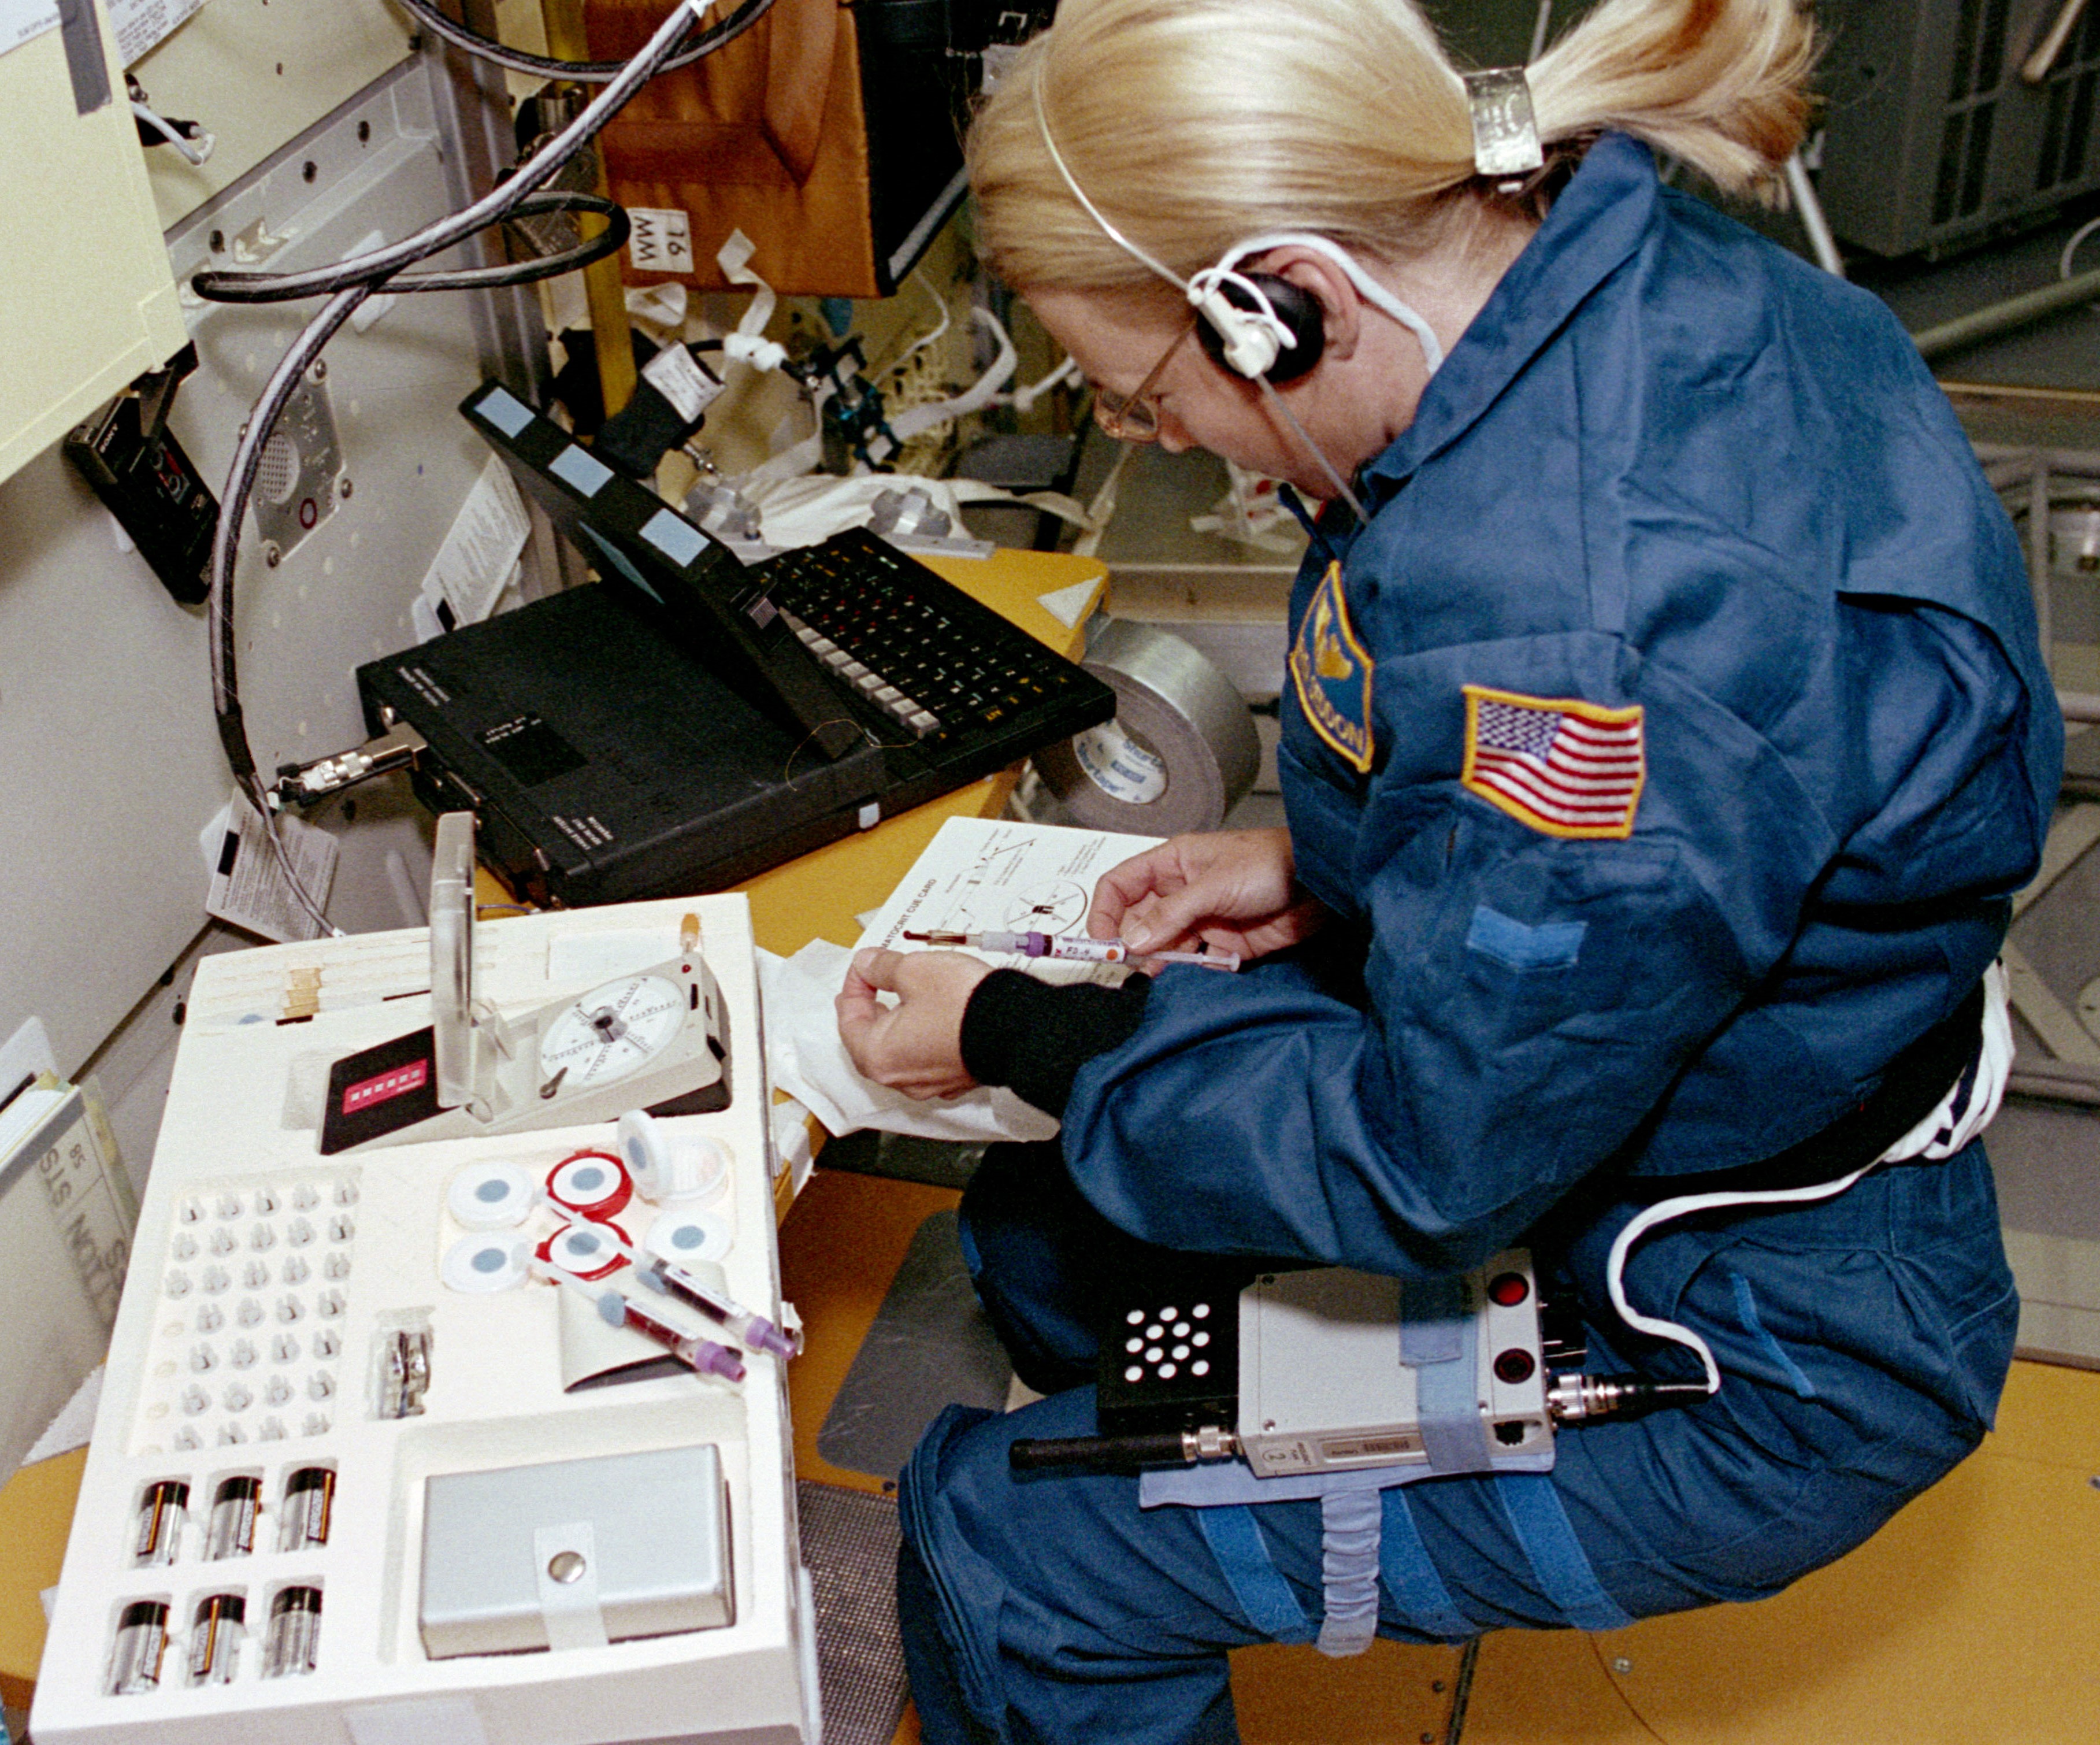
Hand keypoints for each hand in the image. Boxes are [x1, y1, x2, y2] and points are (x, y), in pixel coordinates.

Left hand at [835, 948, 992, 1099]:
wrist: (1019, 1029)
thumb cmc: (964, 1006)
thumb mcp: (913, 970)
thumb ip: (882, 967)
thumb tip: (868, 964)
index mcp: (878, 1056)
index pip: (848, 1020)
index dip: (853, 986)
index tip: (862, 967)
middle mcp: (902, 1078)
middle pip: (871, 1042)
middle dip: (871, 1009)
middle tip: (869, 986)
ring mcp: (932, 1083)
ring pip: (901, 1052)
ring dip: (897, 1023)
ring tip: (902, 997)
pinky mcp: (958, 1078)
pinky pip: (929, 1057)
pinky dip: (923, 1036)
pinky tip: (932, 1015)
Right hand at [1088, 828, 1326, 961]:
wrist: (1322, 885)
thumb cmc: (1272, 864)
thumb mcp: (1214, 885)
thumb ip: (1171, 914)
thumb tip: (1131, 940)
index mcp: (1173, 864)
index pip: (1121, 885)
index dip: (1105, 912)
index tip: (1101, 941)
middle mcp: (1183, 891)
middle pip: (1138, 919)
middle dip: (1129, 942)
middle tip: (1127, 967)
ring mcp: (1203, 918)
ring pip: (1164, 944)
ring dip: (1157, 960)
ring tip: (1157, 973)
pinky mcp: (1225, 944)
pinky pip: (1195, 962)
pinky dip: (1188, 972)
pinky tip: (1189, 973)